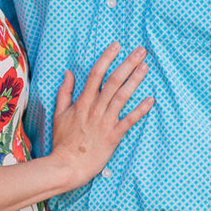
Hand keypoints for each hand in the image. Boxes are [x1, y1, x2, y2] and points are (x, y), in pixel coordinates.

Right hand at [49, 44, 152, 188]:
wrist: (67, 165)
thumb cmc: (63, 141)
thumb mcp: (59, 114)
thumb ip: (65, 92)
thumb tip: (68, 73)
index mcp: (82, 102)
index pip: (96, 74)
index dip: (107, 57)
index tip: (117, 45)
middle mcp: (95, 108)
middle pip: (113, 81)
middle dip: (128, 64)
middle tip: (141, 51)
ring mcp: (105, 122)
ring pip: (122, 96)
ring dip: (135, 80)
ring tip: (146, 67)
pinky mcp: (114, 136)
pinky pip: (129, 120)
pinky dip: (140, 110)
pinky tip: (151, 100)